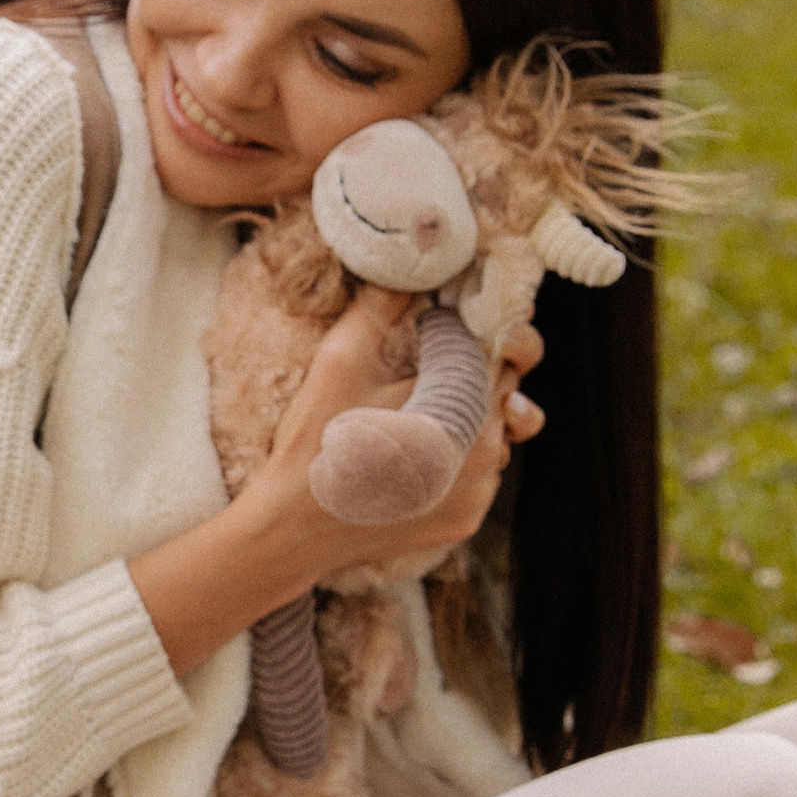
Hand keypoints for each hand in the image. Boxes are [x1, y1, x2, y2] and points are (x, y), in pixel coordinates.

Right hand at [273, 289, 544, 576]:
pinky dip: (456, 463)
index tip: (442, 330)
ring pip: (494, 435)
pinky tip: (411, 460)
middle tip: (422, 373)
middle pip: (502, 391)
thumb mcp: (339, 361)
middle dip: (470, 375)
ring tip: (411, 422)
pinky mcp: (467, 520)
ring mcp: (479, 491)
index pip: (500, 347)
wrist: (294, 529)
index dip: (473, 331)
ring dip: (465, 421)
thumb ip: (380, 306)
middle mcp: (484, 449)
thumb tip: (408, 268)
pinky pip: (479, 477)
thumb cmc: (314, 442)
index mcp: (461, 401)